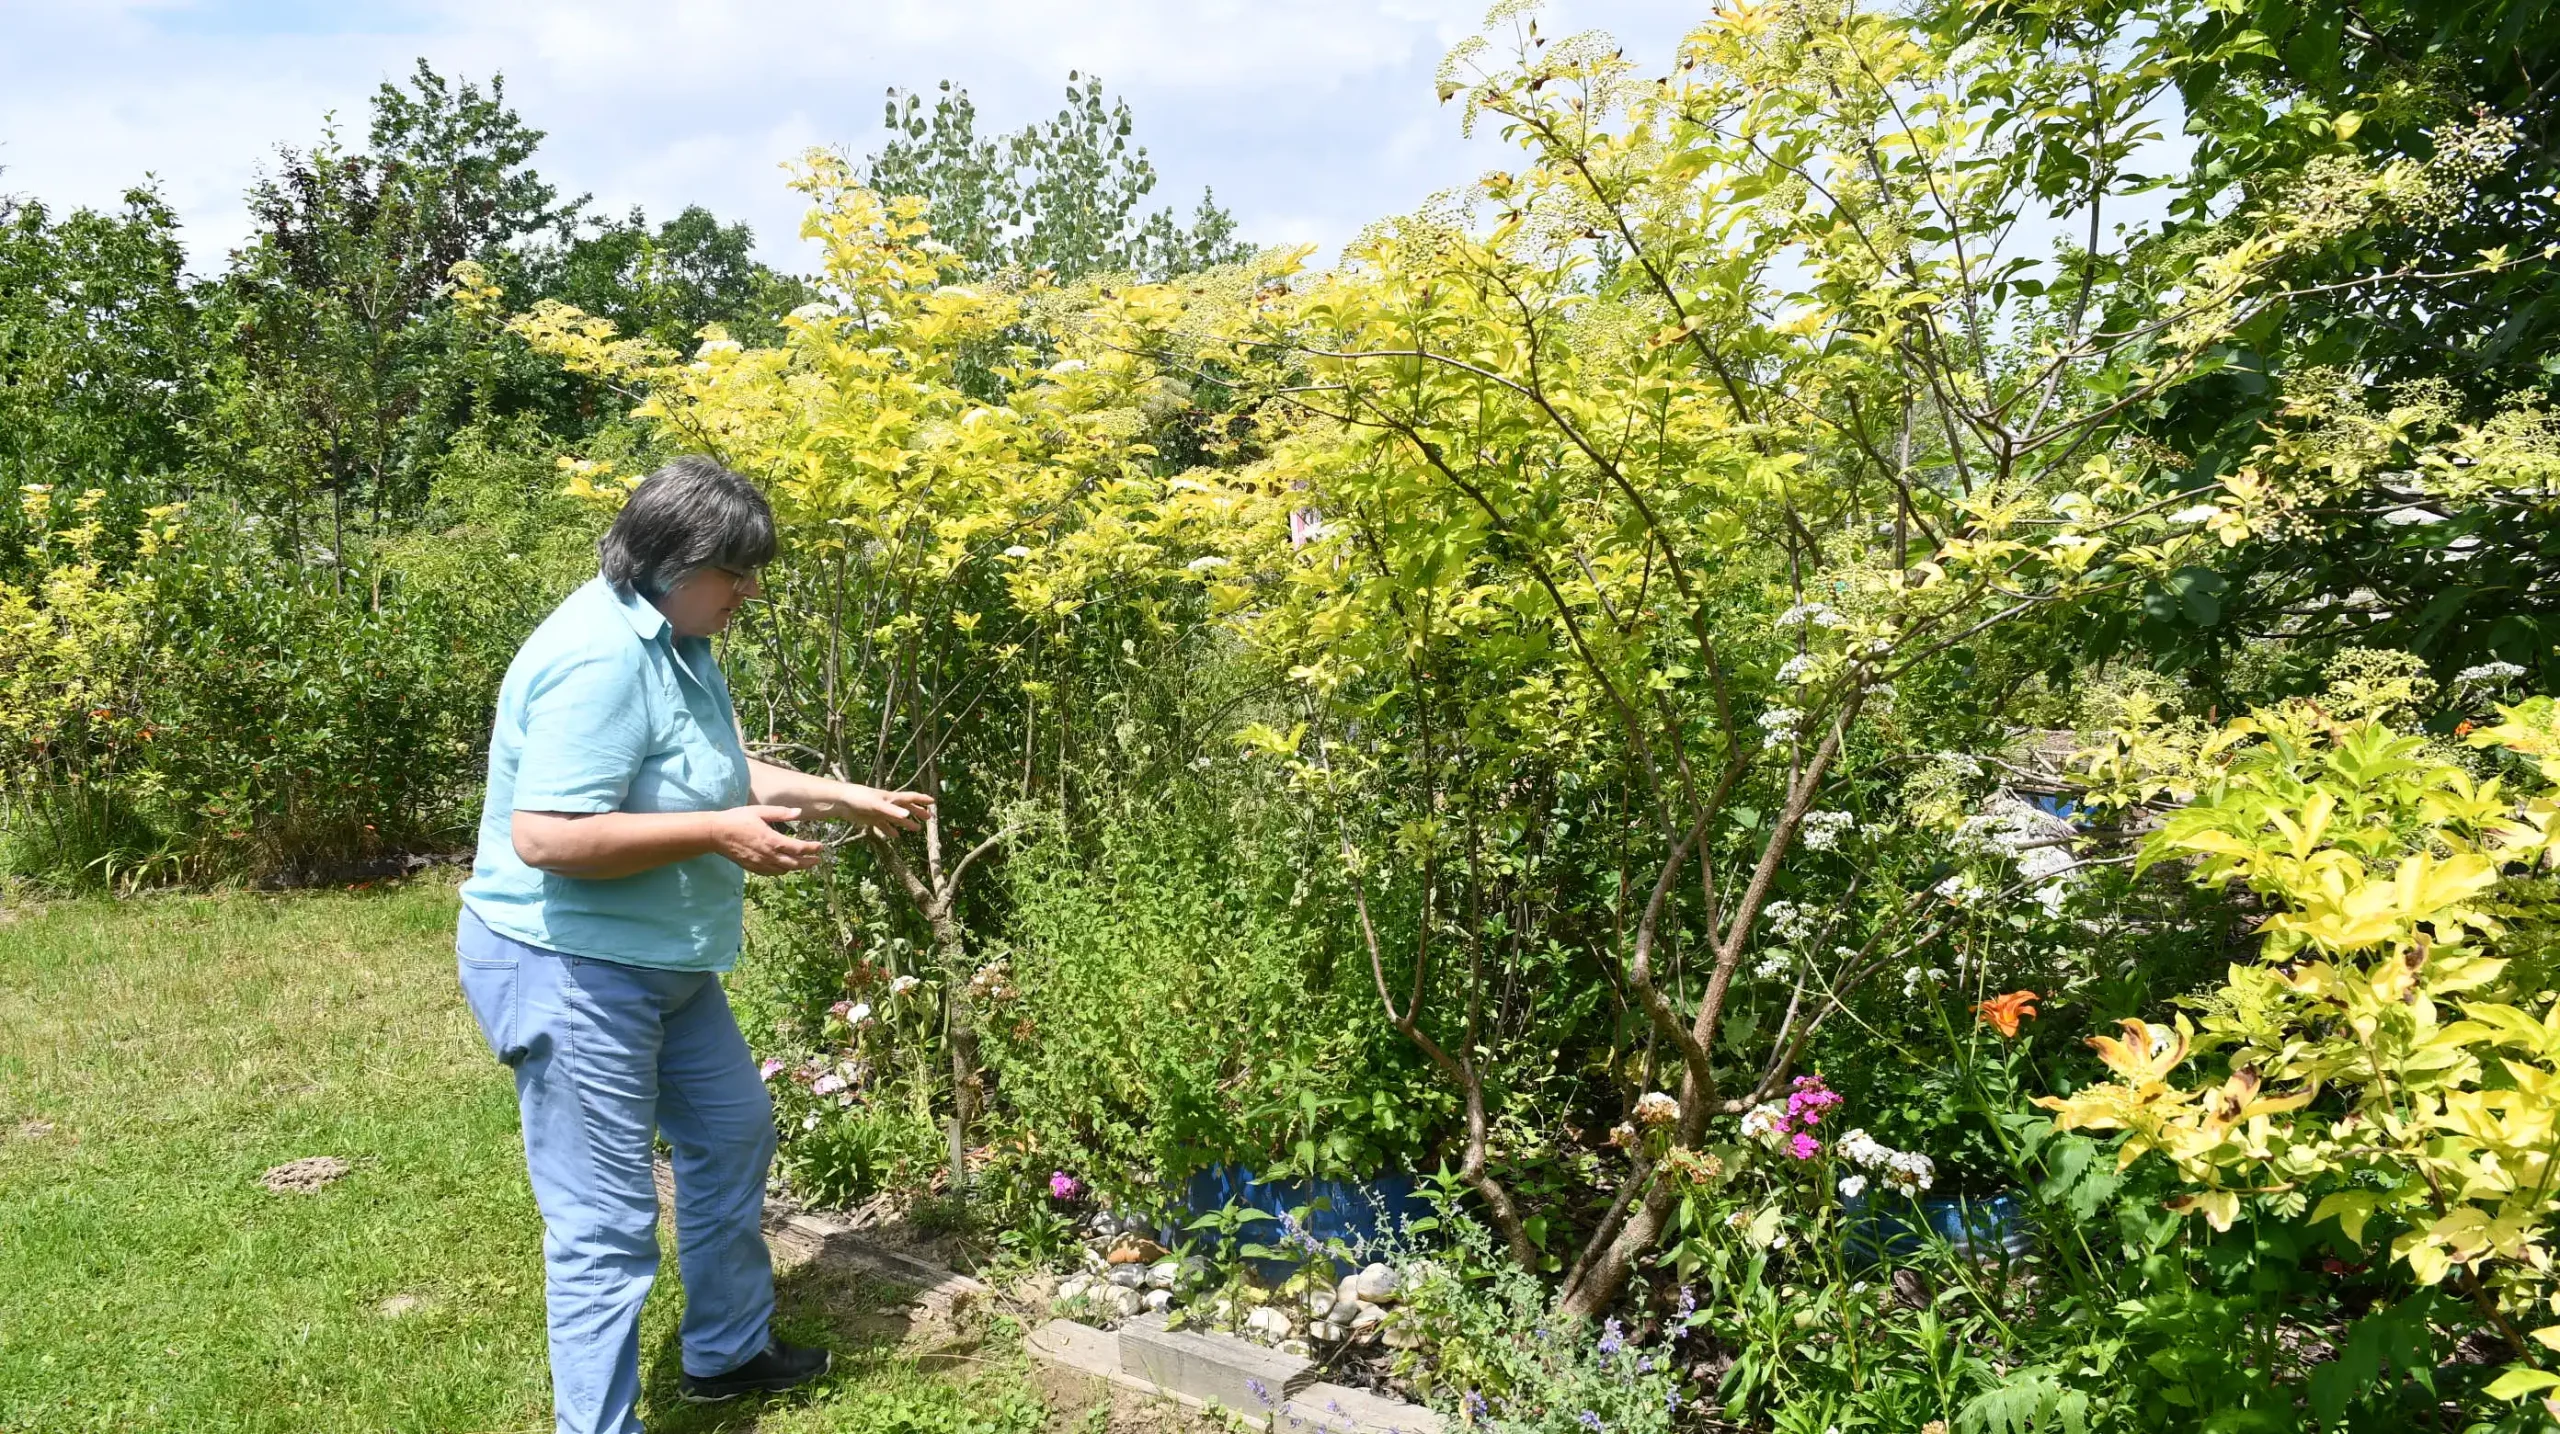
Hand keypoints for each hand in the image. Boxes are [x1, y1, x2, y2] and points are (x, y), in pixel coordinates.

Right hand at [708, 805, 826, 874]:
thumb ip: (781, 813)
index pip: (798, 848)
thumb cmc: (737, 819)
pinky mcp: (752, 867)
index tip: (820, 847)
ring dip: (796, 867)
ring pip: (784, 870)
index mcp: (772, 840)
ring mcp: (760, 863)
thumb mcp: (760, 811)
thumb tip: (799, 812)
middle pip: (794, 863)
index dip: (812, 848)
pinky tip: (784, 867)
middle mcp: (768, 855)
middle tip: (817, 860)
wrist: (716, 834)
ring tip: (804, 863)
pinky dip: (782, 871)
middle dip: (808, 862)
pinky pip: (771, 873)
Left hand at [831, 784, 934, 834]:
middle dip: (918, 812)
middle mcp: (888, 805)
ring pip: (897, 818)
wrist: (842, 801)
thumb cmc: (859, 798)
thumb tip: (908, 815)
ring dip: (907, 823)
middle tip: (929, 818)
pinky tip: (896, 836)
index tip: (933, 802)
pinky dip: (890, 830)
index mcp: (892, 798)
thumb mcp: (877, 805)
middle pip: (906, 808)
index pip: (911, 798)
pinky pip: (884, 826)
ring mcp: (880, 812)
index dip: (922, 799)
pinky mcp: (872, 819)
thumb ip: (892, 811)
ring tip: (917, 829)